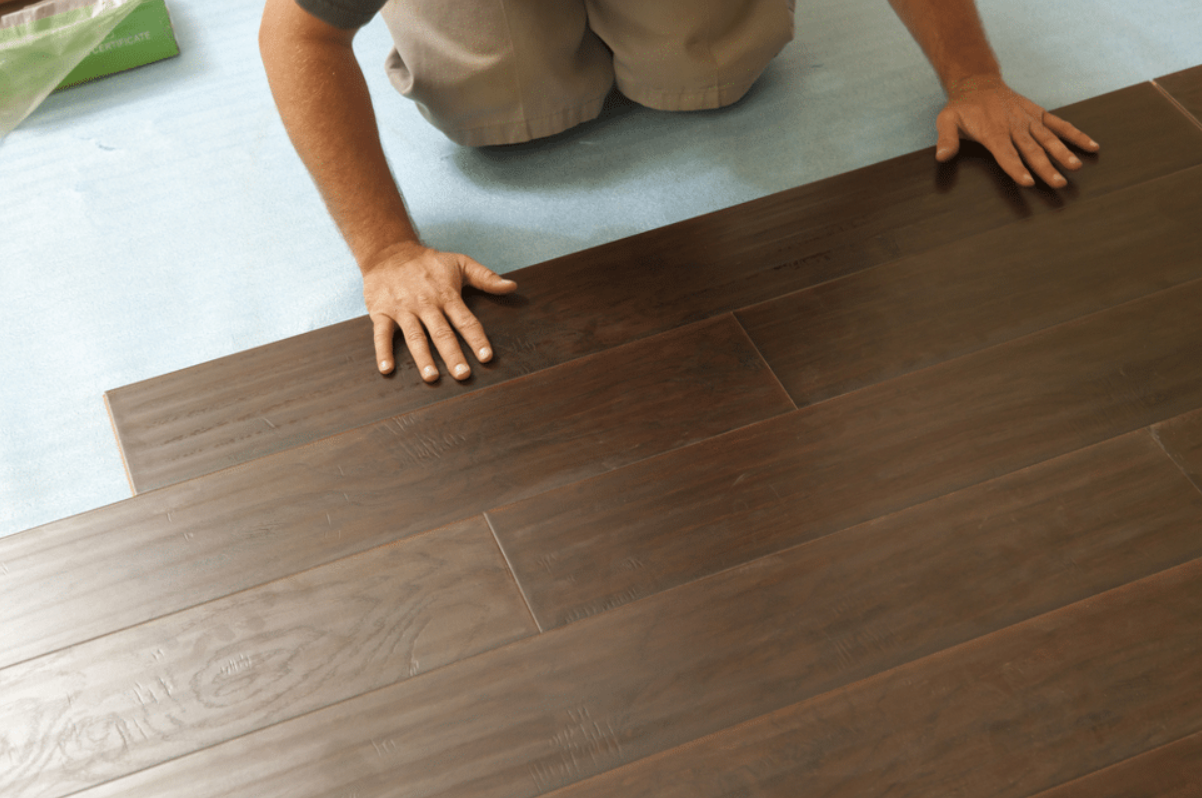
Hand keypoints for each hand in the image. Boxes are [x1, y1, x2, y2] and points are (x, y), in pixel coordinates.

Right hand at [362, 242, 517, 379]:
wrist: (389, 252)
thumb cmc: (429, 262)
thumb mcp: (460, 263)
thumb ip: (486, 277)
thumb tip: (512, 286)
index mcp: (447, 295)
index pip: (466, 320)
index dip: (477, 339)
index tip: (487, 357)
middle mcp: (426, 304)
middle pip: (442, 333)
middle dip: (453, 355)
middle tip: (463, 375)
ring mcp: (403, 309)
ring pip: (415, 336)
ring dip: (423, 358)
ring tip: (431, 377)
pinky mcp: (381, 312)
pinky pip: (381, 334)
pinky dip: (383, 351)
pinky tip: (386, 369)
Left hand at [934, 75, 1099, 187]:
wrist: (978, 83)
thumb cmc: (962, 107)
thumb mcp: (946, 121)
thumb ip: (946, 139)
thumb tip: (941, 156)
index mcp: (993, 131)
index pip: (1006, 154)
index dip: (1016, 168)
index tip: (1027, 181)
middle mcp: (1014, 126)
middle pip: (1031, 150)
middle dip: (1045, 167)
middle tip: (1058, 183)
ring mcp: (1029, 120)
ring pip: (1048, 138)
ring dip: (1063, 153)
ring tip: (1075, 167)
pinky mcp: (1038, 114)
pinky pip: (1059, 125)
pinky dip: (1075, 135)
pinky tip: (1091, 146)